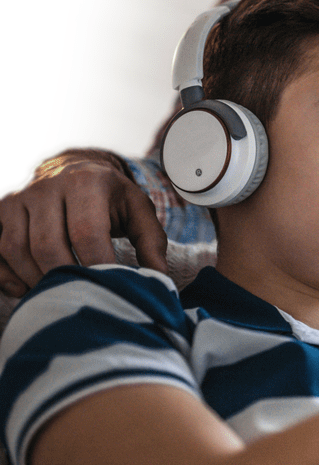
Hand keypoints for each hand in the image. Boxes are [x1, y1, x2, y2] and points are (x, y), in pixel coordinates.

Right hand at [0, 150, 166, 296]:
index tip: (110, 288)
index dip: (97, 266)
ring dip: (35, 279)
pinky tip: (25, 289)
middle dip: (64, 277)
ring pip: (16, 249)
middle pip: (47, 245)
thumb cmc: (111, 196)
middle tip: (82, 296)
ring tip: (59, 293)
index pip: (86, 233)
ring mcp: (20, 198)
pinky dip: (6, 275)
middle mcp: (48, 186)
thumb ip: (151, 242)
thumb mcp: (138, 209)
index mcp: (87, 182)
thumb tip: (158, 279)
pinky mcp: (1, 210)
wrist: (75, 168)